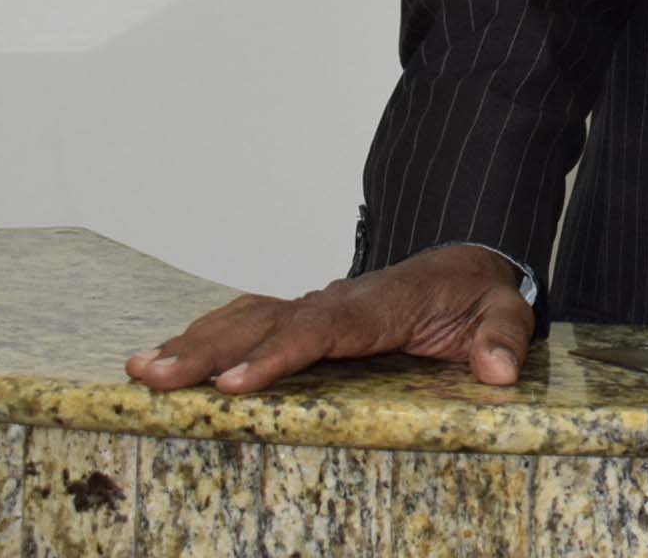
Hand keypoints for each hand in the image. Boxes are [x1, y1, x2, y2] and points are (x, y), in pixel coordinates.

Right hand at [124, 243, 533, 394]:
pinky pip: (249, 323)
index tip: (235, 382)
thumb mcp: (508, 310)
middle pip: (266, 321)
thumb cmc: (481, 293)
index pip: (324, 327)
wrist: (467, 265)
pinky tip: (168, 360)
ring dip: (194, 343)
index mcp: (382, 304)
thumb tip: (498, 370)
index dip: (278, 354)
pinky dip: (207, 337)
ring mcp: (317, 306)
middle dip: (208, 350)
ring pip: (247, 318)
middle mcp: (338, 300)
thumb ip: (506, 337)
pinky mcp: (305, 318)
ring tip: (139, 371)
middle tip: (153, 377)